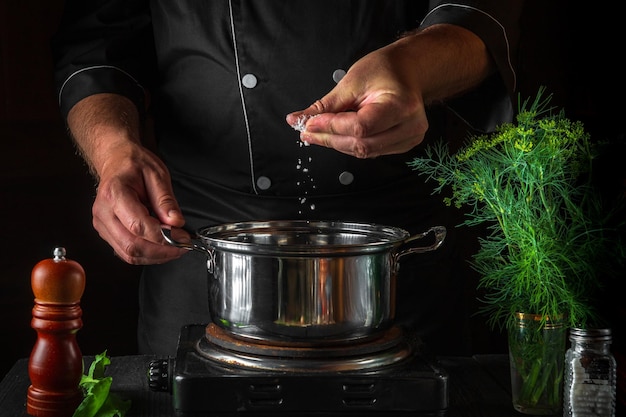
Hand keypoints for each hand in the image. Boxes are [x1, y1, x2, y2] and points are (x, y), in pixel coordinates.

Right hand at [91, 141, 188, 264]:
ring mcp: (102, 225)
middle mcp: (104, 212)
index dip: (163, 236)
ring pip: (129, 253)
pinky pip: (126, 252)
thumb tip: (176, 223)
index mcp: (114, 193)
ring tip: (176, 247)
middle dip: (162, 251)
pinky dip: (147, 254)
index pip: (138, 225)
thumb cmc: (134, 165)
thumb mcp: (157, 174)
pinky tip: (162, 247)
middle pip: (132, 245)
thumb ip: (166, 200)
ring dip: (156, 256)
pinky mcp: (106, 233)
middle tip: (183, 246)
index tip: (182, 237)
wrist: (116, 161)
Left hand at [286, 24, 492, 158]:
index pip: (361, 126)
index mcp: (401, 106)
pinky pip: (371, 151)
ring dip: (338, 144)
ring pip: (365, 151)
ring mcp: (409, 138)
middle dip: (330, 139)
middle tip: (307, 131)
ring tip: (318, 133)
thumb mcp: (352, 81)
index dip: (332, 127)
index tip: (309, 123)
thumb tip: (298, 119)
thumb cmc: (384, 70)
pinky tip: (337, 135)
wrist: (409, 71)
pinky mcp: (403, 144)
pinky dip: (351, 144)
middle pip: (362, 144)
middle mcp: (410, 126)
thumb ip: (326, 105)